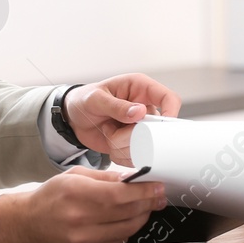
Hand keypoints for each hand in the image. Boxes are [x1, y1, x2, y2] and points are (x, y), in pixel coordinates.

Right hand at [0, 167, 166, 242]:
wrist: (26, 224)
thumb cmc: (49, 197)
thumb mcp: (75, 176)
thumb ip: (105, 177)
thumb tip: (132, 178)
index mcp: (77, 194)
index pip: (121, 194)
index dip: (144, 192)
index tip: (157, 187)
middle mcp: (80, 220)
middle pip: (127, 213)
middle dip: (148, 204)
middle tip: (158, 197)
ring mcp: (83, 241)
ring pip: (125, 231)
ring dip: (140, 218)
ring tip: (145, 208)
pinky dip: (125, 232)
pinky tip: (126, 222)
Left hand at [64, 74, 181, 164]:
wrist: (73, 119)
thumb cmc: (84, 100)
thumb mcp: (96, 99)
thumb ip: (116, 105)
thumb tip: (140, 111)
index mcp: (140, 88)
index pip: (168, 98)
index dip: (170, 113)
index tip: (161, 128)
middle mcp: (144, 107)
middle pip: (159, 127)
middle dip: (138, 135)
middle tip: (118, 132)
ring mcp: (140, 126)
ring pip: (147, 144)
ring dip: (125, 144)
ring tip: (109, 132)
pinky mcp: (134, 142)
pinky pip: (136, 155)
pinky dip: (122, 153)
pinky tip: (109, 142)